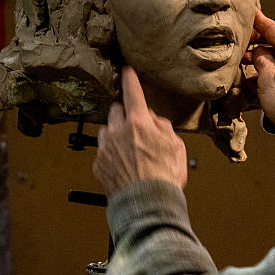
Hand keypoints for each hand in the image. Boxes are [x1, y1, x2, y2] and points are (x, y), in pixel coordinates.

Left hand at [93, 67, 187, 196]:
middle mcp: (118, 131)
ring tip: (130, 150)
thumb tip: (154, 121)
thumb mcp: (177, 147)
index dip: (131, 80)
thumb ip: (164, 128)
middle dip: (125, 114)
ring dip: (116, 134)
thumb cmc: (165, 177)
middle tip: (137, 127)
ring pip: (107, 130)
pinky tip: (125, 165)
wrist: (147, 203)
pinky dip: (112, 154)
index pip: (133, 93)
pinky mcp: (98, 164)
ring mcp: (105, 148)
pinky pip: (103, 151)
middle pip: (116, 110)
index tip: (127, 71)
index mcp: (139, 124)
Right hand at [247, 8, 274, 152]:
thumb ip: (260, 58)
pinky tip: (251, 79)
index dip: (259, 20)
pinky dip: (263, 72)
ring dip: (259, 57)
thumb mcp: (267, 76)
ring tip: (243, 60)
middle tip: (243, 39)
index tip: (249, 12)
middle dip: (259, 38)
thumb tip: (257, 51)